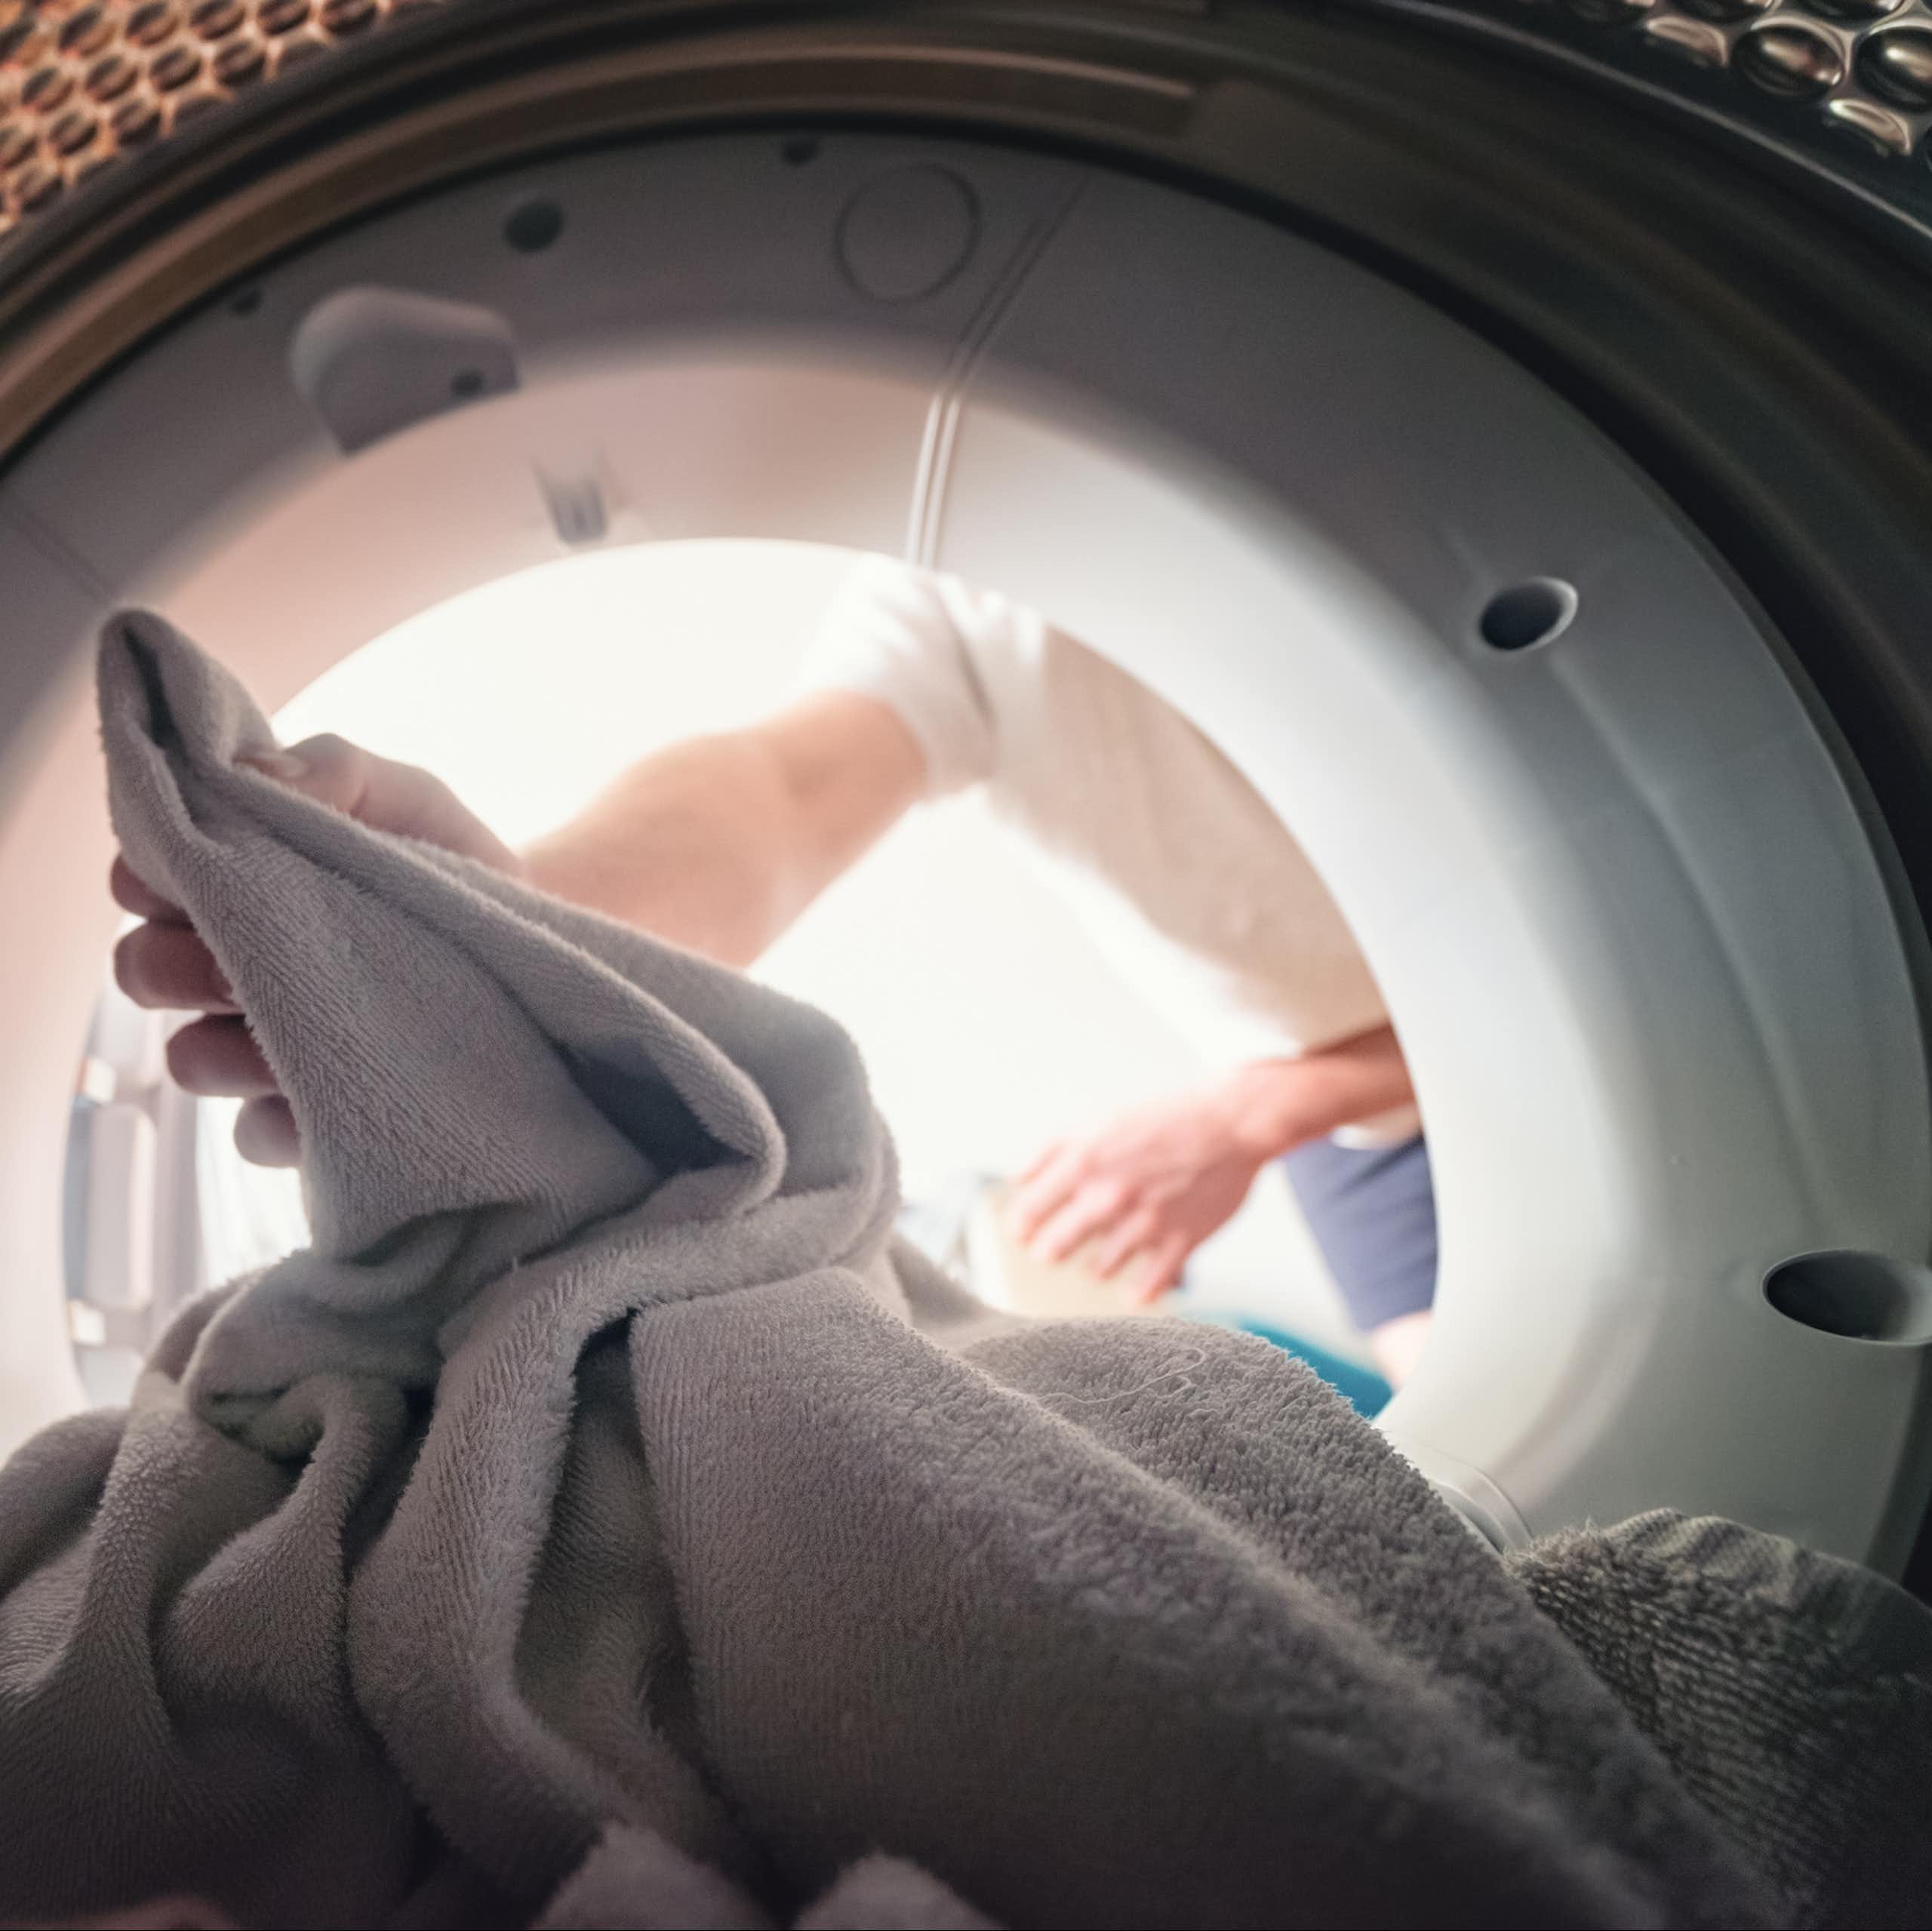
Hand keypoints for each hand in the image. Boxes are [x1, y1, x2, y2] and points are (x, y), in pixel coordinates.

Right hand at [111, 734, 520, 1167]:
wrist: (533, 945)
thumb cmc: (454, 864)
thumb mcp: (406, 797)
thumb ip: (332, 772)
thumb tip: (248, 776)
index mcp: (232, 886)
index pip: (138, 882)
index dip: (157, 874)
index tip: (209, 865)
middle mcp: (229, 970)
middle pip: (144, 972)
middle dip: (187, 957)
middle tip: (267, 944)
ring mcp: (261, 1051)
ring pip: (191, 1060)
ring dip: (239, 1038)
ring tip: (324, 1012)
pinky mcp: (309, 1121)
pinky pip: (259, 1135)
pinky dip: (292, 1114)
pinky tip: (353, 1082)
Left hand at [1005, 1086, 1276, 1304]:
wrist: (1231, 1124)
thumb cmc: (1165, 1121)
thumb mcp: (1098, 1123)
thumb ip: (1052, 1151)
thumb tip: (1018, 1181)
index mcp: (1084, 1162)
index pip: (1029, 1212)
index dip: (1021, 1226)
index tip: (1024, 1232)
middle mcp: (1110, 1196)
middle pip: (1053, 1248)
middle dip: (1049, 1251)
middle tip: (1053, 1251)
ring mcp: (1145, 1223)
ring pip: (1097, 1271)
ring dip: (1096, 1267)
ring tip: (1102, 1257)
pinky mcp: (1180, 1243)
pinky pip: (1147, 1288)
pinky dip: (1137, 1291)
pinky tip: (1135, 1285)